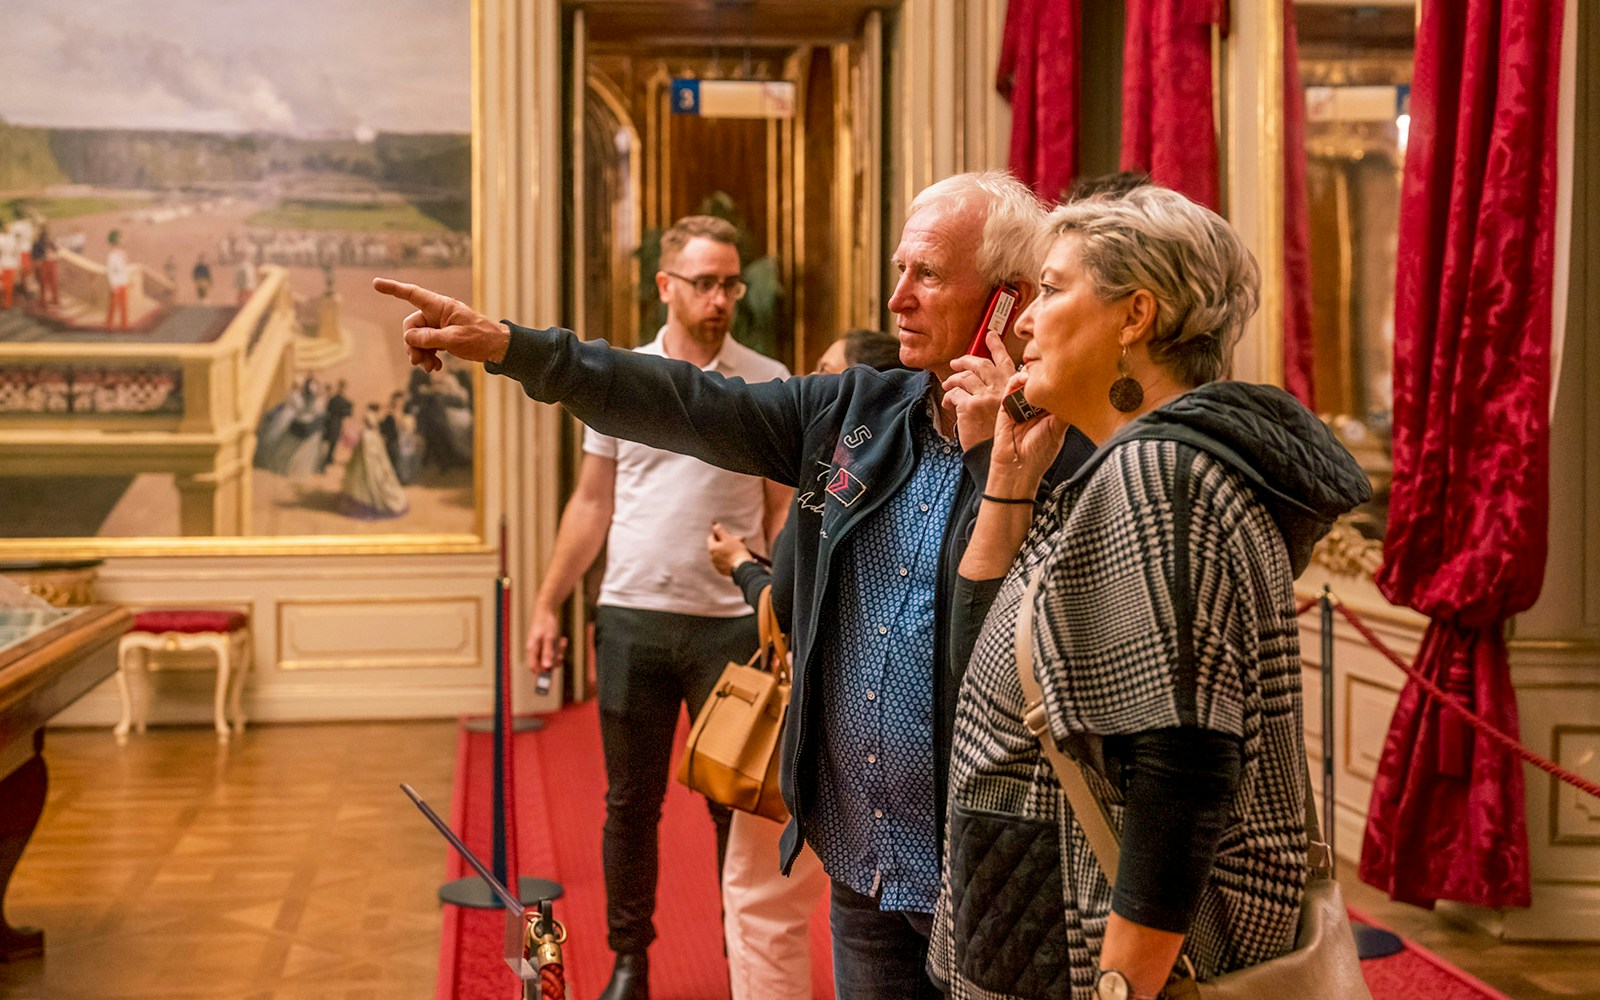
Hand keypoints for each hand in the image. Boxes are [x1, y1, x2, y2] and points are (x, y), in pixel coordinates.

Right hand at [372, 277, 510, 370]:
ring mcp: (439, 326)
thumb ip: (430, 338)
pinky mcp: (442, 338)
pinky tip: (436, 368)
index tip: (376, 283)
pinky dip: (429, 357)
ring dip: (420, 354)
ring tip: (430, 369)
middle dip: (412, 344)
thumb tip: (409, 337)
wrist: (497, 347)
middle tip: (417, 361)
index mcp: (440, 306)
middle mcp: (437, 314)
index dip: (393, 289)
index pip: (412, 294)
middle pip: (412, 325)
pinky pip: (427, 346)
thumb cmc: (480, 337)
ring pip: (418, 339)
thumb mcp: (454, 339)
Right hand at [525, 602, 567, 674]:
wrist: (546, 609)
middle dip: (554, 660)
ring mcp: (539, 646)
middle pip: (543, 663)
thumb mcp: (549, 638)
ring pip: (549, 657)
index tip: (553, 672)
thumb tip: (546, 667)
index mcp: (532, 648)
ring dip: (557, 653)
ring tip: (562, 643)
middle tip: (561, 654)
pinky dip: (558, 647)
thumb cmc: (546, 622)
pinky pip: (551, 650)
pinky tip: (561, 640)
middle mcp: (534, 649)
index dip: (542, 672)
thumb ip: (547, 652)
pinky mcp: (544, 643)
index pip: (534, 667)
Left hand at [706, 521, 753, 576]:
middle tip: (738, 540)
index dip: (719, 535)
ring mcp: (716, 565)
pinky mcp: (721, 570)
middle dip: (726, 542)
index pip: (711, 538)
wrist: (743, 567)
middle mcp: (712, 557)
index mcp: (712, 548)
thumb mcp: (728, 538)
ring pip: (720, 554)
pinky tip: (735, 558)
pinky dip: (727, 559)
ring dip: (727, 551)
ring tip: (738, 549)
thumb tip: (714, 525)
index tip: (728, 535)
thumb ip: (720, 531)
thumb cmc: (736, 551)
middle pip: (717, 546)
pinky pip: (723, 562)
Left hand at [940, 325, 1015, 446]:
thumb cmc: (1013, 441)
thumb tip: (1002, 388)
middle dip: (966, 360)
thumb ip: (1014, 397)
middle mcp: (1002, 389)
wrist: (1008, 461)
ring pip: (964, 377)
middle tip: (957, 362)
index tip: (990, 336)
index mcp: (1014, 388)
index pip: (1005, 361)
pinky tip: (948, 404)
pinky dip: (949, 397)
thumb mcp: (1023, 414)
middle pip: (981, 365)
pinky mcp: (970, 407)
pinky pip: (954, 394)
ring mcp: (986, 396)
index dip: (996, 346)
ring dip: (953, 378)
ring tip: (948, 382)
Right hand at [988, 369, 1066, 495]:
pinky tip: (1025, 377)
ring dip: (1032, 374)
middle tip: (1053, 365)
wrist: (1018, 467)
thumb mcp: (1060, 429)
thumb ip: (1066, 409)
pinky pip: (1010, 388)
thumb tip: (1077, 391)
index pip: (1056, 388)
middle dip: (1046, 373)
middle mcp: (1036, 407)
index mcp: (1050, 412)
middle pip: (1041, 383)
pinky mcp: (1005, 406)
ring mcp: (1020, 405)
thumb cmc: (1039, 454)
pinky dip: (1017, 380)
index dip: (1061, 378)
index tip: (1066, 367)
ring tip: (1039, 369)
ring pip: (1026, 383)